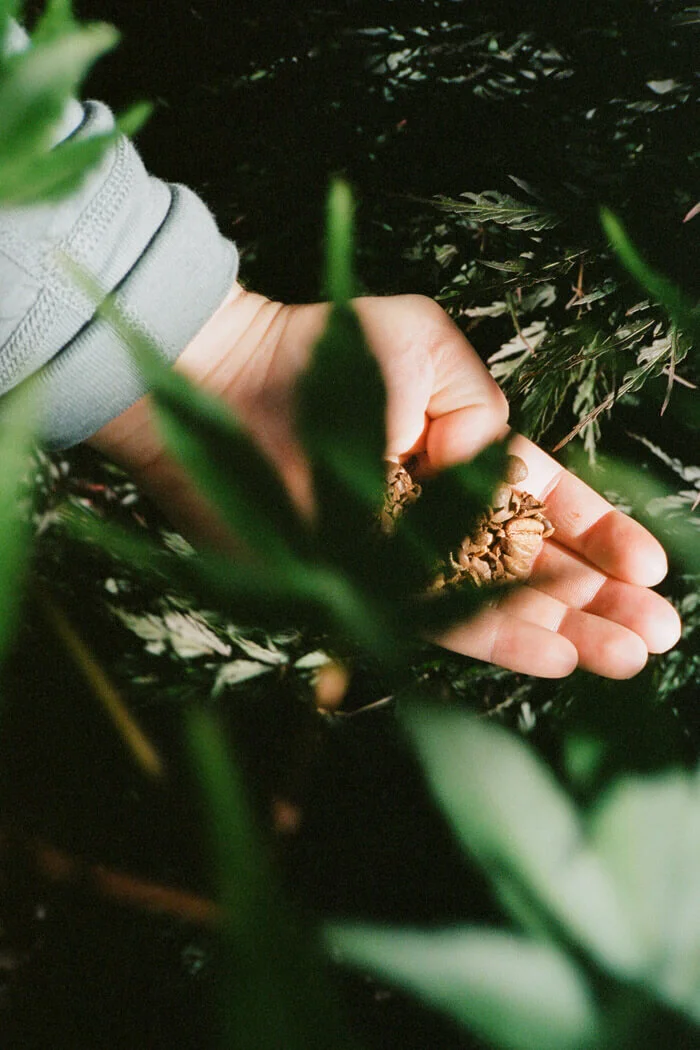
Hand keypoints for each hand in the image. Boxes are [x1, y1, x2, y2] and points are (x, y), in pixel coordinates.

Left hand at [88, 283, 680, 678]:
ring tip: (630, 653)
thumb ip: (482, 409)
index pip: (546, 508)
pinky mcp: (361, 590)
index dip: (599, 536)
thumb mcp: (427, 350)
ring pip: (498, 605)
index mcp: (463, 461)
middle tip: (659, 630)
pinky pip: (438, 621)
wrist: (231, 380)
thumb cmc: (324, 351)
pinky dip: (497, 637)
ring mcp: (402, 560)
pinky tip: (553, 655)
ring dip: (566, 631)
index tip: (653, 566)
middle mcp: (439, 520)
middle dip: (600, 598)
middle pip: (534, 569)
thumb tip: (511, 470)